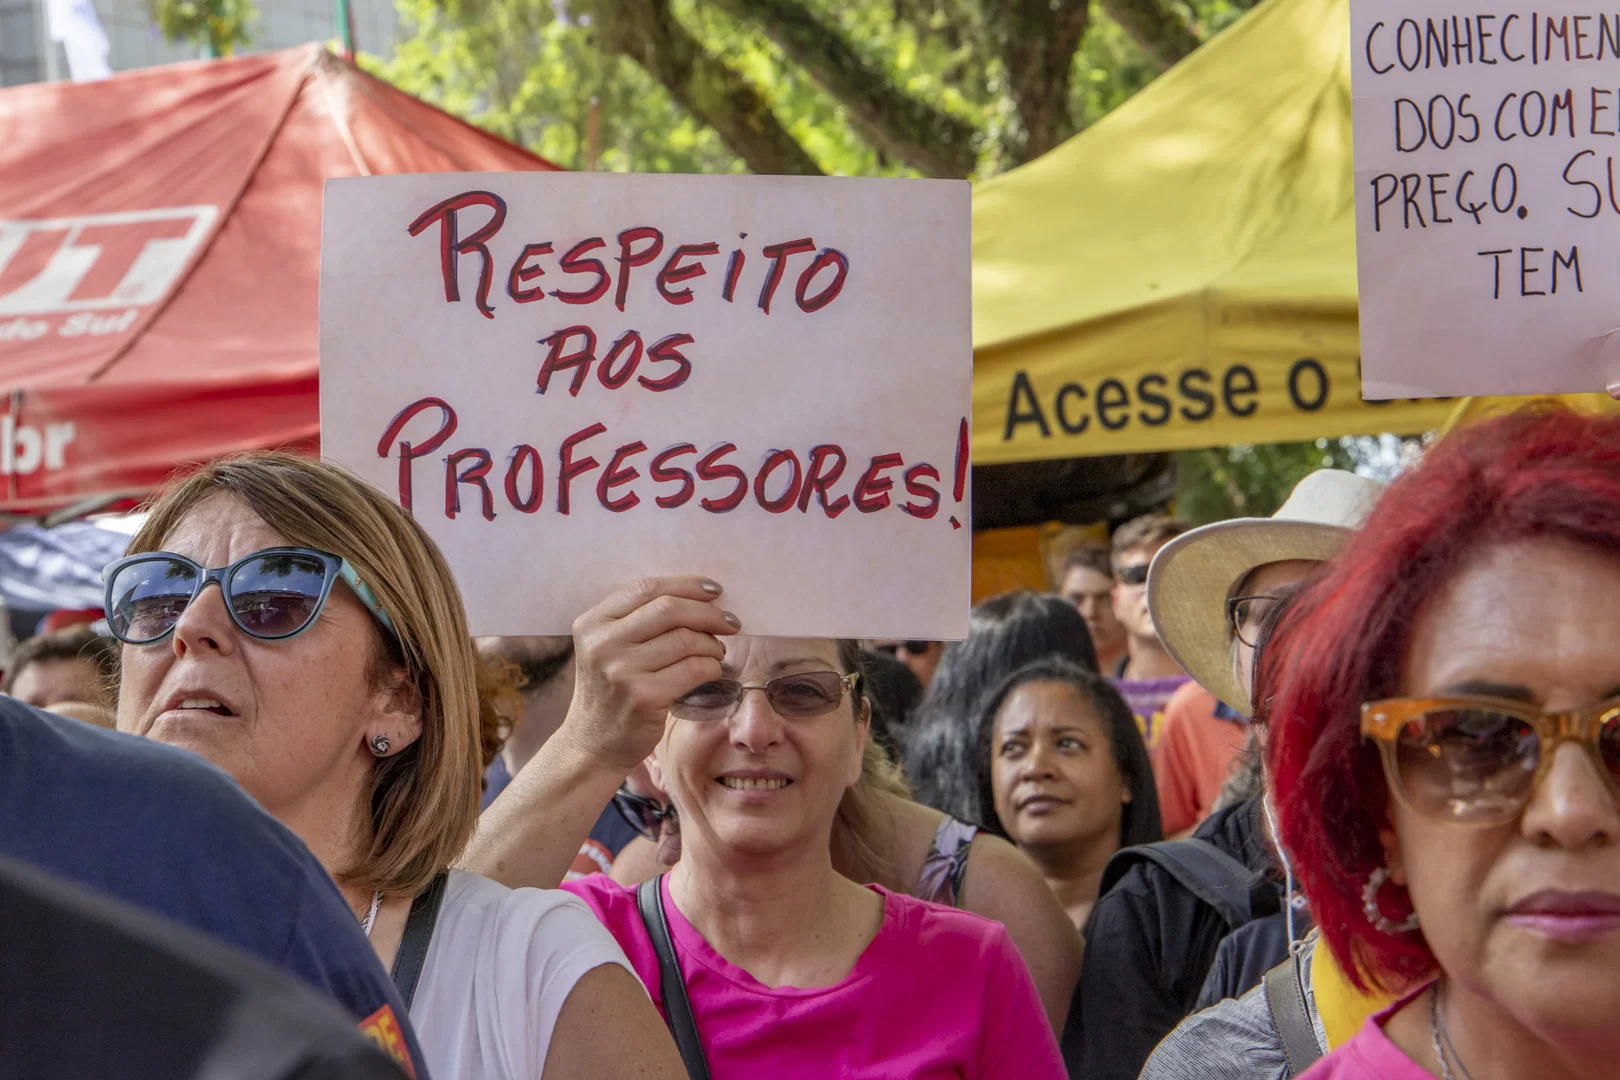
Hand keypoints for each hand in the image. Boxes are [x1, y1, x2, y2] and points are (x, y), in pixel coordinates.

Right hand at [561, 576, 738, 772]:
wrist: (593, 744)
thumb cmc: (611, 690)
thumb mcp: (608, 648)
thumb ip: (638, 620)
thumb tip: (700, 596)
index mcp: (593, 623)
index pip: (646, 588)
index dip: (687, 585)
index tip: (715, 590)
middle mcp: (603, 644)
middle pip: (669, 609)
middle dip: (708, 612)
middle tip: (730, 622)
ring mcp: (621, 671)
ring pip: (686, 639)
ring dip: (712, 643)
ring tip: (716, 652)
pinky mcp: (643, 697)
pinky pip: (694, 669)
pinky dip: (712, 666)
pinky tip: (711, 671)